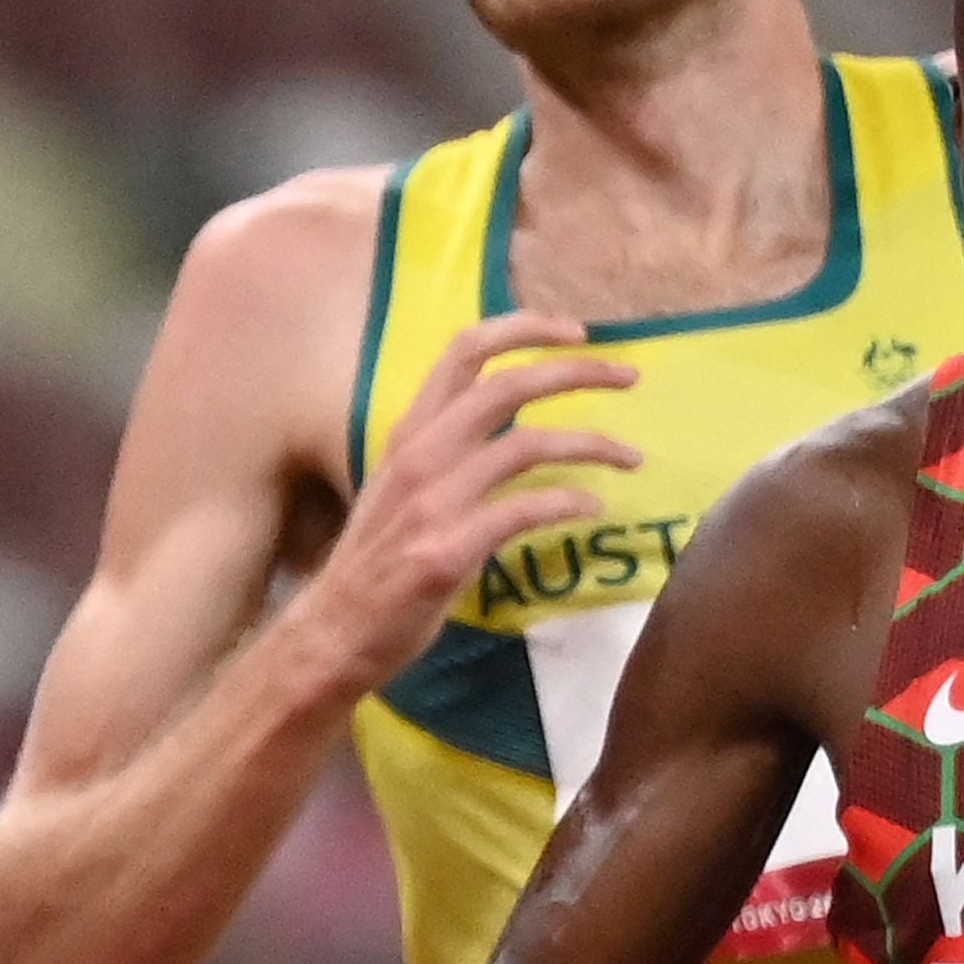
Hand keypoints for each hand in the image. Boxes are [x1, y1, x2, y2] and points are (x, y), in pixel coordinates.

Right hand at [286, 315, 639, 690]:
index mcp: (409, 434)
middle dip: (577, 371)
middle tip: (628, 376)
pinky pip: (524, 510)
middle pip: (507, 386)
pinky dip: (568, 502)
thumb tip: (504, 435)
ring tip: (631, 455)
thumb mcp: (399, 490)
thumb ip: (445, 456)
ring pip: (526, 444)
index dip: (523, 329)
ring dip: (592, 444)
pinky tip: (592, 506)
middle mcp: (419, 456)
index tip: (574, 333)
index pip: (464, 352)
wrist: (332, 634)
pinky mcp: (447, 551)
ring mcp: (431, 503)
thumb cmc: (373, 566)